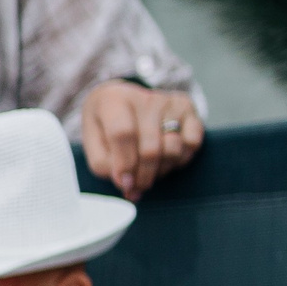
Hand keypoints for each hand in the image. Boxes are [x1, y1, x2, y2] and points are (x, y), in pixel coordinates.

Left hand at [80, 80, 201, 199]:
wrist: (121, 101)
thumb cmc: (105, 127)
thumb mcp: (94, 144)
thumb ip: (104, 165)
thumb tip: (127, 185)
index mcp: (113, 101)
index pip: (123, 134)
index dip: (125, 164)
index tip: (124, 184)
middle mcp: (144, 98)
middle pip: (150, 148)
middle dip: (143, 176)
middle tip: (136, 187)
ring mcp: (168, 101)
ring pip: (173, 148)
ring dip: (161, 170)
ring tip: (148, 172)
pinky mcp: (187, 107)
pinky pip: (192, 143)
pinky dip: (180, 160)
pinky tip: (165, 160)